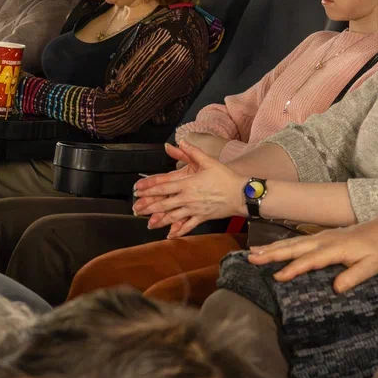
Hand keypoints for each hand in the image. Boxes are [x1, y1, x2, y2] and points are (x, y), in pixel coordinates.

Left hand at [130, 143, 246, 236]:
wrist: (241, 194)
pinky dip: (178, 231)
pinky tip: (169, 236)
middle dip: (148, 206)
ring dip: (159, 220)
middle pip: (164, 203)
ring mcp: (194, 209)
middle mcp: (188, 198)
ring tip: (148, 223)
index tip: (138, 190)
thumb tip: (181, 141)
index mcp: (187, 184)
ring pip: (173, 217)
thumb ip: (192, 152)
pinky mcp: (202, 217)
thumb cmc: (225, 177)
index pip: (163, 186)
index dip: (149, 188)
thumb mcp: (208, 161)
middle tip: (136, 208)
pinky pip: (188, 226)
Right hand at [247, 211, 377, 293]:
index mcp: (335, 248)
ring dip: (271, 248)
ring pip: (292, 242)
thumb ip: (354, 276)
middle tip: (252, 258)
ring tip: (252, 253)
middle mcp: (323, 240)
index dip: (293, 269)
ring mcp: (320, 237)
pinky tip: (269, 248)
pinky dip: (280, 244)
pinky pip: (296, 241)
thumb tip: (335, 289)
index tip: (277, 277)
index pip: (310, 260)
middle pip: (294, 247)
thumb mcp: (373, 266)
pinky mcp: (320, 237)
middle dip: (272, 253)